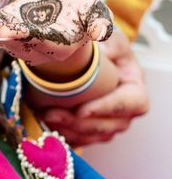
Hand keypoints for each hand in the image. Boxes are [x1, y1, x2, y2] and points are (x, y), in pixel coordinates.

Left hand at [0, 0, 113, 68]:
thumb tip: (101, 32)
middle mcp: (38, 45)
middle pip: (19, 40)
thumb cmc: (84, 12)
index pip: (42, 41)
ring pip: (4, 36)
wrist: (69, 12)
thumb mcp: (96, 13)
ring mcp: (22, 38)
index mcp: (59, 43)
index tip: (11, 32)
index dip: (27, 36)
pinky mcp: (11, 26)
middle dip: (4, 34)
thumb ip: (100, 22)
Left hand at [40, 26, 148, 145]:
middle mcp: (125, 111)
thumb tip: (98, 42)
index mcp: (135, 88)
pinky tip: (44, 125)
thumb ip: (107, 38)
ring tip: (44, 117)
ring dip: (68, 131)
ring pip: (93, 136)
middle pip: (110, 126)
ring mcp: (109, 123)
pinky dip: (63, 135)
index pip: (132, 104)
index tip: (82, 110)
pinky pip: (80, 140)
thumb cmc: (103, 45)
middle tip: (52, 114)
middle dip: (79, 124)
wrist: (88, 56)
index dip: (108, 109)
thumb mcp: (108, 37)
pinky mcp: (91, 131)